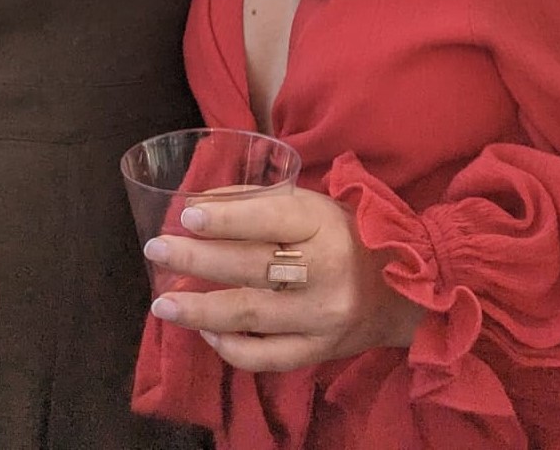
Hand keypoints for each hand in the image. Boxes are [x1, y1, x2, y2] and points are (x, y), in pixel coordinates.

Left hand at [144, 186, 424, 372]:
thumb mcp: (312, 206)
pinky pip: (264, 355)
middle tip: (157, 249)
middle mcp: (323, 272)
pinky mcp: (318, 352)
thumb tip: (199, 205)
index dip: (227, 217)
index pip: (269, 219)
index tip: (186, 215)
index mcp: (324, 224)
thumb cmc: (348, 235)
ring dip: (199, 309)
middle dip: (196, 259)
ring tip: (162, 302)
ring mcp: (321, 317)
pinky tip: (204, 331)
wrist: (403, 290)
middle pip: (250, 266)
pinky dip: (228, 346)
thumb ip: (260, 204)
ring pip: (249, 315)